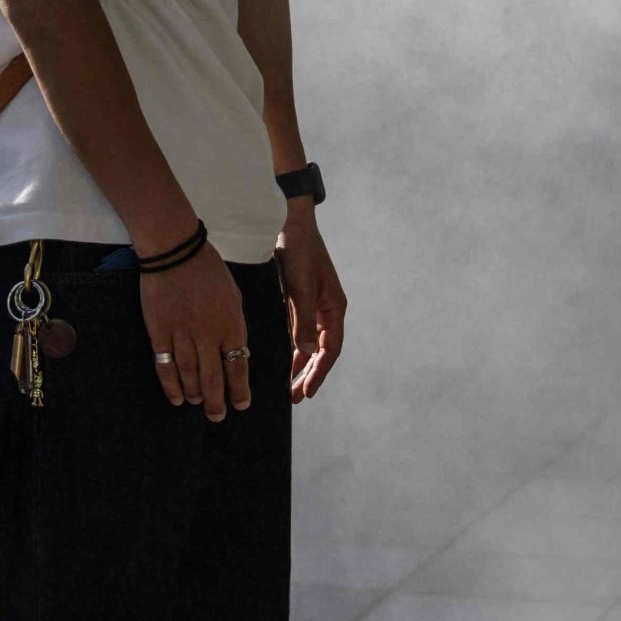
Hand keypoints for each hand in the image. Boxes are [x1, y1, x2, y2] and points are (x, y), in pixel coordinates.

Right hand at [141, 248, 254, 421]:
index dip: (239, 390)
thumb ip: (235, 324)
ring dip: (195, 395)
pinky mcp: (159, 333)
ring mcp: (181, 336)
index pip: (238, 367)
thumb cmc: (208, 269)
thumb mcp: (233, 295)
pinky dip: (171, 385)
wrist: (175, 251)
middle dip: (217, 402)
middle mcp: (207, 336)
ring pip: (190, 376)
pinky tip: (176, 397)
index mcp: (230, 325)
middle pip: (213, 379)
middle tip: (218, 416)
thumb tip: (238, 350)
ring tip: (198, 404)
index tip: (241, 404)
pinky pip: (165, 366)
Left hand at [278, 207, 347, 400]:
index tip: (307, 392)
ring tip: (291, 386)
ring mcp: (315, 305)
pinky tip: (285, 360)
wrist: (291, 223)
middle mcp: (328, 309)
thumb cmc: (300, 252)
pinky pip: (300, 331)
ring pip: (310, 343)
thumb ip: (302, 321)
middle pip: (321, 350)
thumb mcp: (300, 289)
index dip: (319, 373)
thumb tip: (304, 353)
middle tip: (297, 397)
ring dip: (301, 364)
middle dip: (310, 374)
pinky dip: (294, 347)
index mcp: (334, 308)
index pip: (330, 350)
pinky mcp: (301, 299)